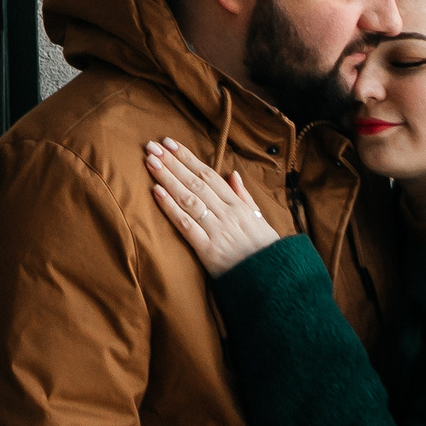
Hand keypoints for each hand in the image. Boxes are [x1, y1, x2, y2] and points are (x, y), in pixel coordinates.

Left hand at [147, 139, 282, 276]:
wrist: (275, 282)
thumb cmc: (266, 251)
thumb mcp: (259, 219)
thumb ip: (244, 196)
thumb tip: (232, 174)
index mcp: (238, 205)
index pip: (209, 175)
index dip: (188, 158)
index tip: (170, 143)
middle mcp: (227, 213)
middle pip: (195, 182)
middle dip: (172, 162)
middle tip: (152, 146)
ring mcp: (217, 230)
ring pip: (188, 198)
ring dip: (167, 178)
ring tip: (150, 162)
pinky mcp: (208, 250)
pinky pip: (186, 225)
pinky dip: (171, 207)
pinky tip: (157, 192)